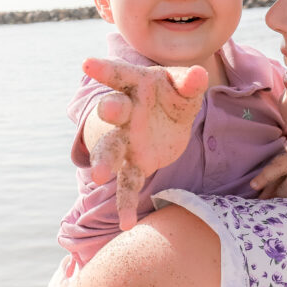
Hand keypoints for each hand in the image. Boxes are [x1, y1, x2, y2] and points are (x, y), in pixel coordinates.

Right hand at [83, 58, 207, 229]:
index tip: (86, 63)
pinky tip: (127, 223)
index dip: (104, 69)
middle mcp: (125, 112)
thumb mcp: (184, 87)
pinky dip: (126, 203)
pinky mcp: (134, 163)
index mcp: (136, 86)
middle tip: (107, 110)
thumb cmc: (173, 96)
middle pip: (113, 110)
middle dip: (109, 110)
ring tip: (99, 175)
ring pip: (111, 149)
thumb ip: (189, 82)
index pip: (119, 75)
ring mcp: (126, 140)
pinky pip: (128, 183)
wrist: (169, 122)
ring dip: (104, 160)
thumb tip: (199, 74)